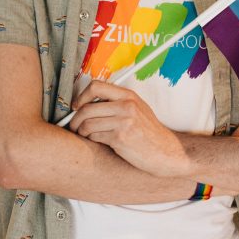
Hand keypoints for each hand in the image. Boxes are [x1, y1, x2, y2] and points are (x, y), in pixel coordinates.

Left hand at [69, 81, 190, 177]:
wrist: (164, 152)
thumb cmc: (148, 133)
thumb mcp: (137, 109)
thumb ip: (116, 103)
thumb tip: (87, 103)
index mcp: (128, 96)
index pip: (96, 86)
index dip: (81, 96)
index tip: (77, 106)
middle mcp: (126, 106)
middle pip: (87, 108)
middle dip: (75, 119)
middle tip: (74, 126)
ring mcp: (124, 122)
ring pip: (87, 124)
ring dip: (81, 131)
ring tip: (84, 135)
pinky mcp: (120, 138)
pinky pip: (95, 136)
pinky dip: (91, 140)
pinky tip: (96, 141)